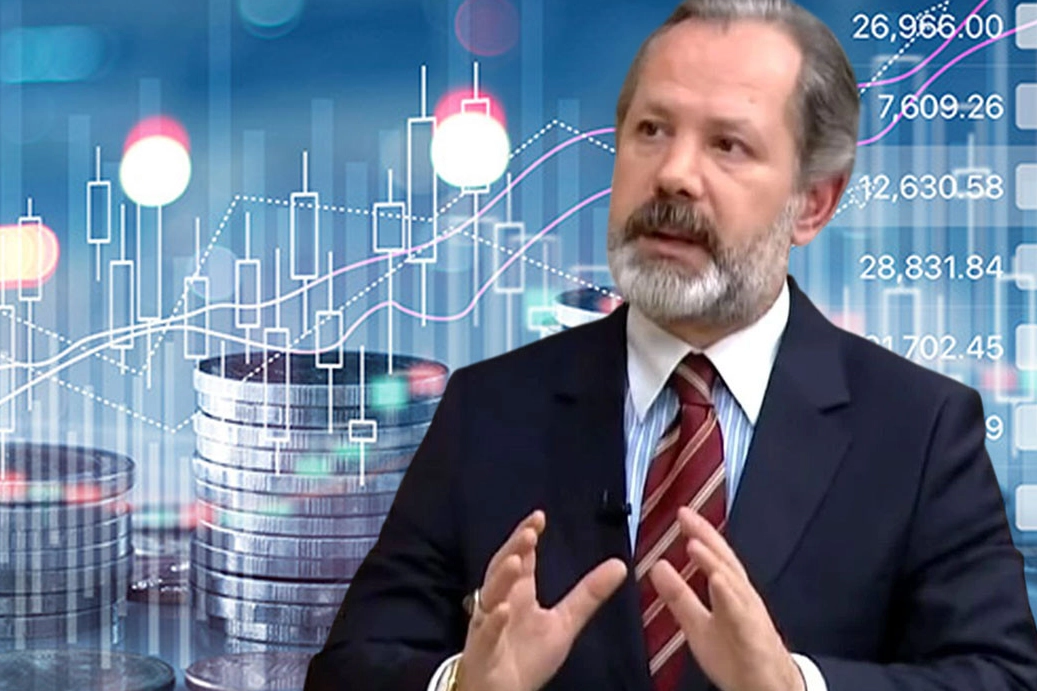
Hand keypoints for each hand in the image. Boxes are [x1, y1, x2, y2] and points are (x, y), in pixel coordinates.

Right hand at [459, 509, 626, 690]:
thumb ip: (588, 594)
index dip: (527, 537)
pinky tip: (501, 609)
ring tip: (516, 560)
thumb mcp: (565, 623)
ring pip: (491, 596)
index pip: (521, 558)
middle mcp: (500, 602)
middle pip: (503, 568)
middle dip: (514, 549)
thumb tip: (619, 564)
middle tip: (529, 532)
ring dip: (501, 578)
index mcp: (519, 593)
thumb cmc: (527, 656)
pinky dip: (491, 621)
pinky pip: (485, 634)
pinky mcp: (482, 651)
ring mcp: (488, 625)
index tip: (539, 518)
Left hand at [649, 507, 804, 690]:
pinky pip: (742, 616)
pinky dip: (731, 597)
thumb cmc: (736, 656)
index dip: (699, 533)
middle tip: (686, 515)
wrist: (767, 688)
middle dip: (706, 537)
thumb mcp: (697, 624)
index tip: (681, 512)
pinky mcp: (754, 639)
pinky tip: (718, 580)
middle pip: (725, 562)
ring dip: (715, 562)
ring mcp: (750, 617)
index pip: (714, 557)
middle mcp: (742, 599)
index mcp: (729, 594)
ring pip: (734, 584)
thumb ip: (678, 596)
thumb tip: (658, 567)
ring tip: (695, 542)